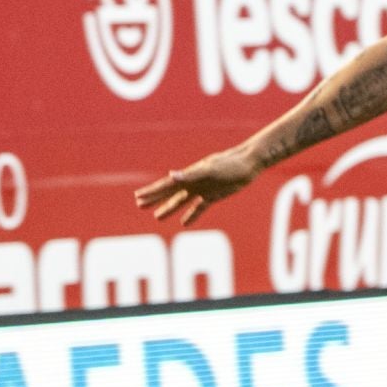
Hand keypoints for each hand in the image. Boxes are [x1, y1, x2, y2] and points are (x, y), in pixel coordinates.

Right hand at [134, 147, 262, 225]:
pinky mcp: (214, 196)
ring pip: (182, 202)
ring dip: (169, 209)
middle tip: (139, 205)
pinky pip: (199, 207)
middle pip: (170, 193)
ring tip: (157, 217)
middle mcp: (193, 183)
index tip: (137, 196)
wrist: (248, 163)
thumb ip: (190, 175)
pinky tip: (184, 223)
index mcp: (189, 176)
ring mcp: (203, 190)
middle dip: (155, 199)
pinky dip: (192, 215)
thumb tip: (171, 175)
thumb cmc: (229, 164)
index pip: (166, 185)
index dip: (151, 191)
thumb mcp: (210, 170)